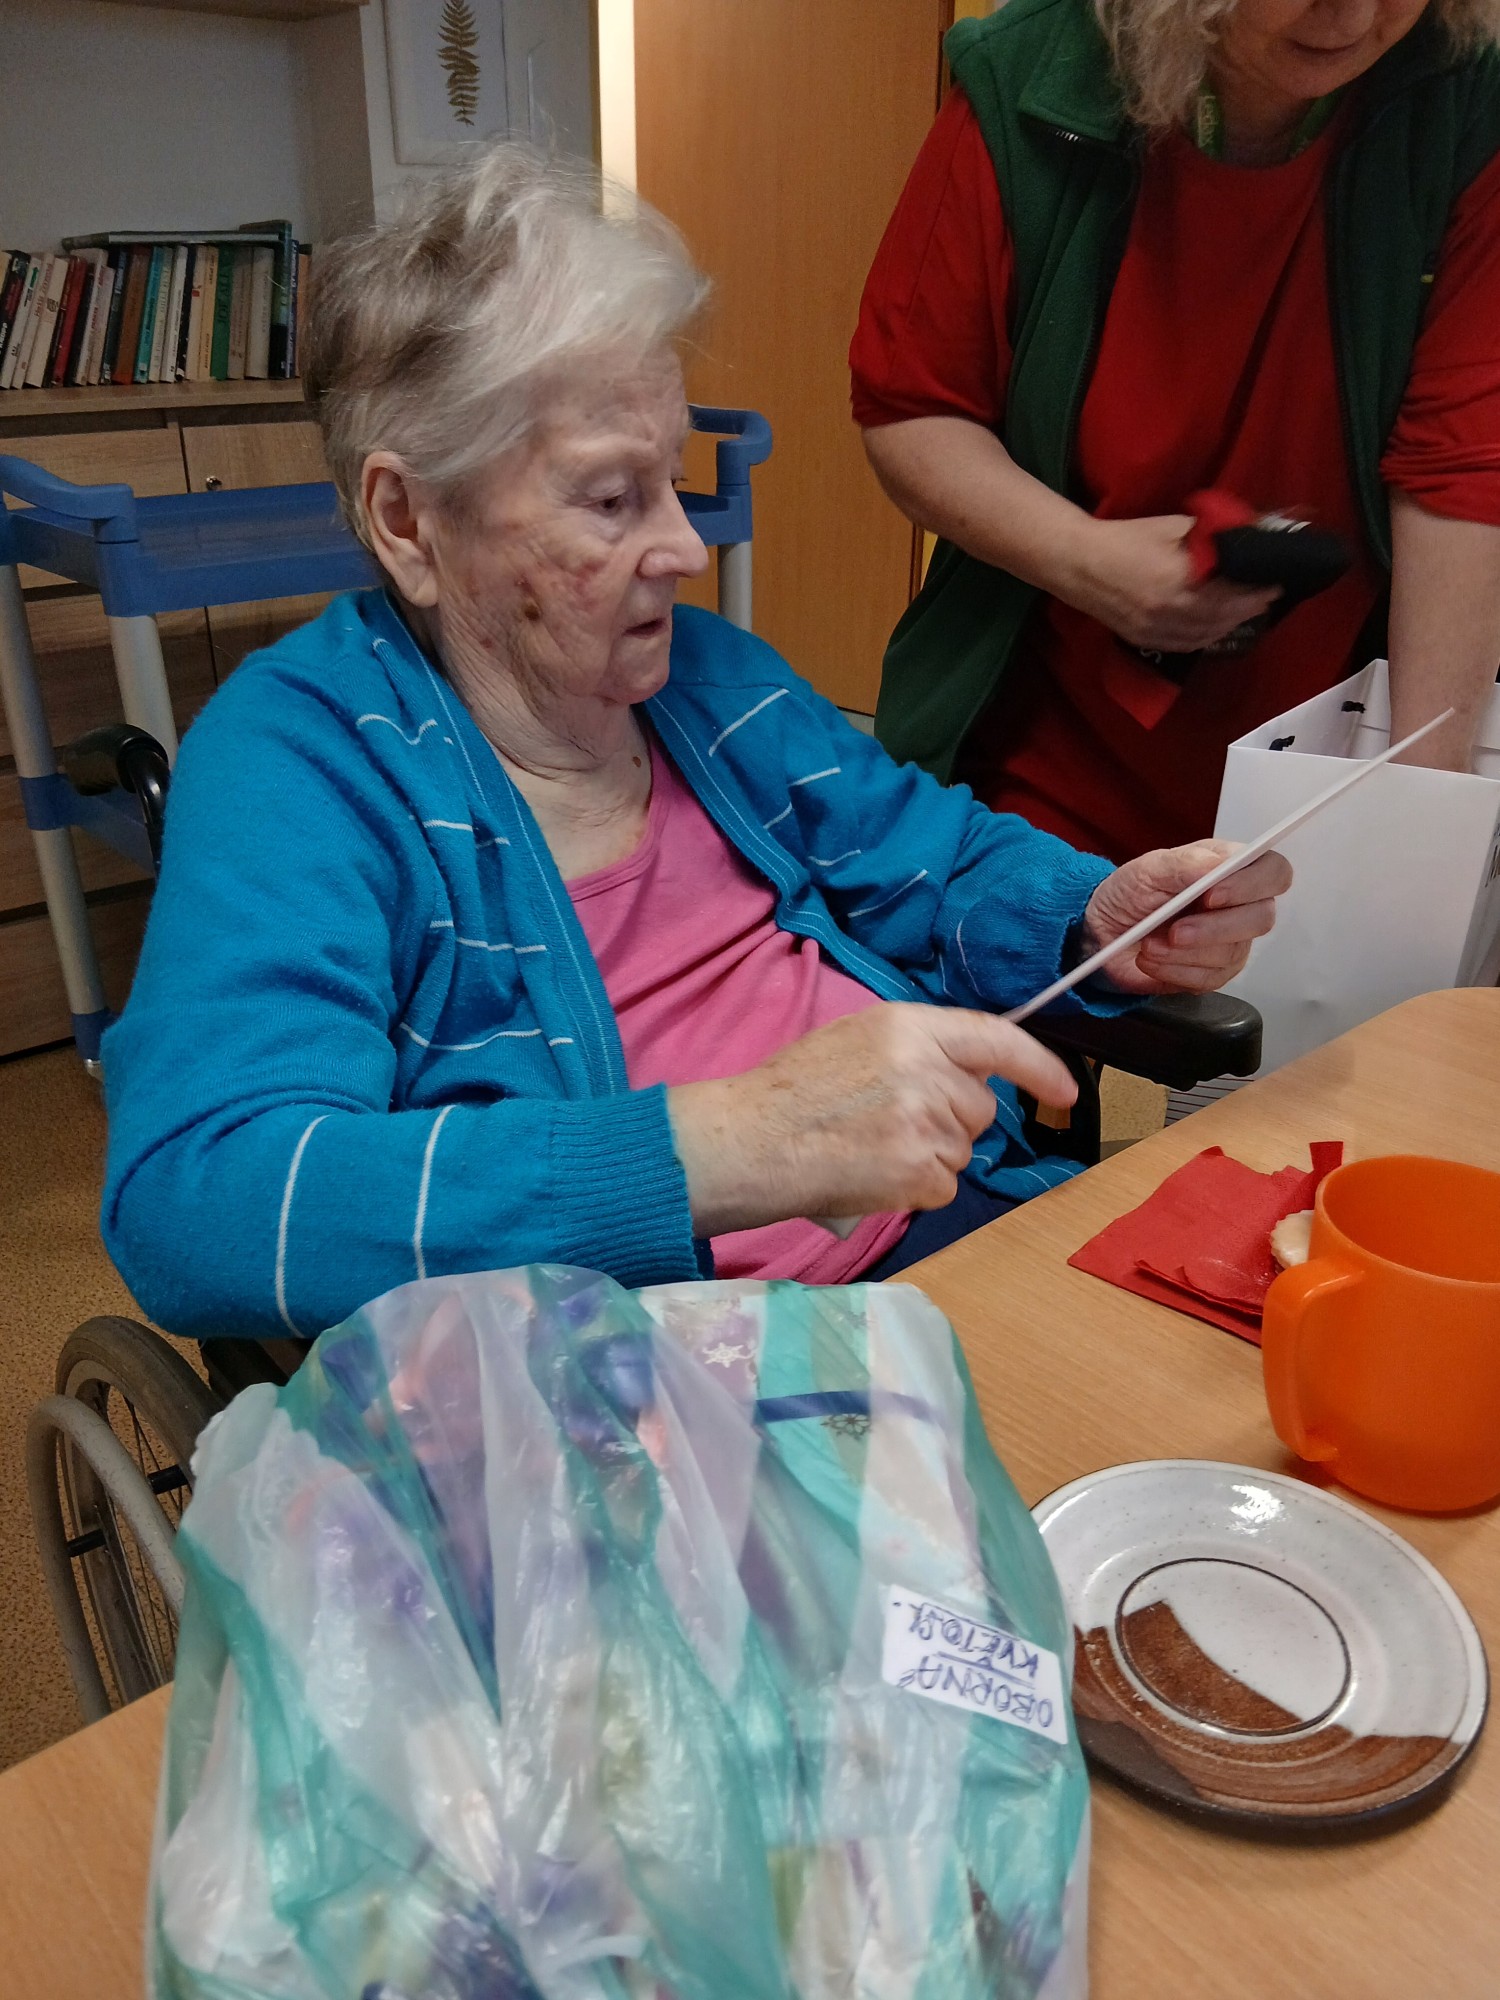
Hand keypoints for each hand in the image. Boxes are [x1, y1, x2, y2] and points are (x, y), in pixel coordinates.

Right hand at [667, 1003, 1076, 1236]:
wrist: (750, 1141)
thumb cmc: (793, 1092)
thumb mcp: (857, 1040)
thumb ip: (918, 1049)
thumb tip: (971, 1075)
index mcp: (909, 1026)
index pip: (997, 1040)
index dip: (1040, 1067)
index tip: (1066, 1091)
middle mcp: (927, 1069)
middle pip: (979, 1108)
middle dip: (951, 1121)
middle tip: (891, 1124)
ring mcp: (925, 1123)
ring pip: (962, 1149)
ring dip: (929, 1157)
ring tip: (870, 1149)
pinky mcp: (919, 1172)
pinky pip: (944, 1186)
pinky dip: (915, 1189)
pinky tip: (872, 1175)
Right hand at [1062, 515, 1279, 653]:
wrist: (1079, 563)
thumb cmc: (1125, 538)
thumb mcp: (1172, 526)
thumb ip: (1210, 535)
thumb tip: (1244, 535)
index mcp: (1180, 581)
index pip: (1232, 593)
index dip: (1257, 591)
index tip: (1276, 582)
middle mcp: (1171, 612)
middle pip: (1223, 618)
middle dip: (1249, 609)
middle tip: (1266, 597)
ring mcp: (1157, 630)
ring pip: (1206, 636)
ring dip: (1230, 625)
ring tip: (1245, 611)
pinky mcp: (1145, 639)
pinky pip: (1186, 644)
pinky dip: (1207, 637)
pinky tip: (1215, 627)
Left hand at [1081, 841, 1292, 994]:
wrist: (1103, 932)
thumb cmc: (1129, 894)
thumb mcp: (1150, 869)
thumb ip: (1188, 862)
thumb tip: (1222, 864)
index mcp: (1230, 868)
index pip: (1273, 872)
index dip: (1253, 884)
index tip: (1213, 894)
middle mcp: (1239, 905)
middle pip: (1262, 918)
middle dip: (1214, 928)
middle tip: (1175, 931)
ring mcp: (1230, 941)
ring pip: (1232, 953)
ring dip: (1184, 952)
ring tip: (1150, 944)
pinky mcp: (1214, 972)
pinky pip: (1210, 979)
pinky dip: (1175, 971)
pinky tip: (1152, 960)